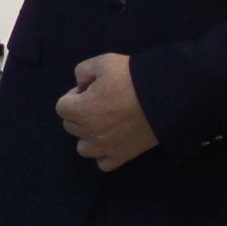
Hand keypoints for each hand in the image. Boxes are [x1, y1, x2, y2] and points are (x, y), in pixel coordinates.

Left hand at [55, 52, 159, 170]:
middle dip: (80, 113)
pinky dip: (104, 154)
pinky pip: (103, 163)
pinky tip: (112, 140)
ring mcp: (106, 147)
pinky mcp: (123, 156)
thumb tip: (80, 86)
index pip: (61, 107)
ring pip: (83, 148)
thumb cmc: (132, 77)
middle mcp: (90, 132)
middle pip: (71, 126)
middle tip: (100, 102)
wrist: (165, 95)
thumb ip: (82, 71)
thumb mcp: (103, 62)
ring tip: (104, 123)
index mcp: (83, 109)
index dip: (73, 96)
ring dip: (88, 135)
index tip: (89, 90)